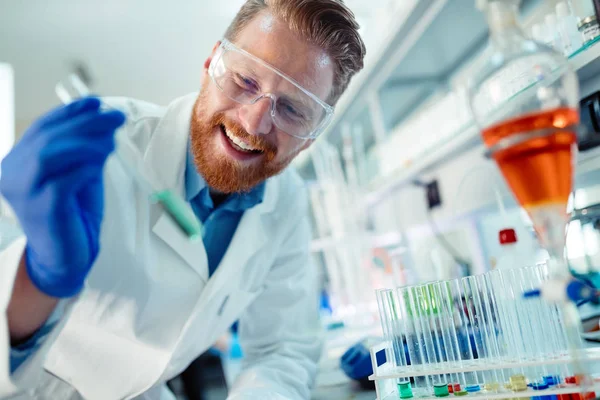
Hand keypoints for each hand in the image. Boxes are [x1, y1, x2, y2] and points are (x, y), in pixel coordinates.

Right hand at [0, 97, 124, 297]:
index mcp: (17, 162)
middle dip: (85, 123)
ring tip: (110, 144)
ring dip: (85, 144)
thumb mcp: (78, 173)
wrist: (67, 257)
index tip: (96, 101)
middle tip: (116, 117)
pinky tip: (98, 168)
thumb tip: (104, 120)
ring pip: (50, 154)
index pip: (42, 128)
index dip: (69, 112)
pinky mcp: (42, 209)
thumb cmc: (73, 214)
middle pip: (48, 138)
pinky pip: (64, 180)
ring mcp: (24, 193)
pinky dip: (85, 169)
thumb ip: (85, 150)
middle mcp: (12, 174)